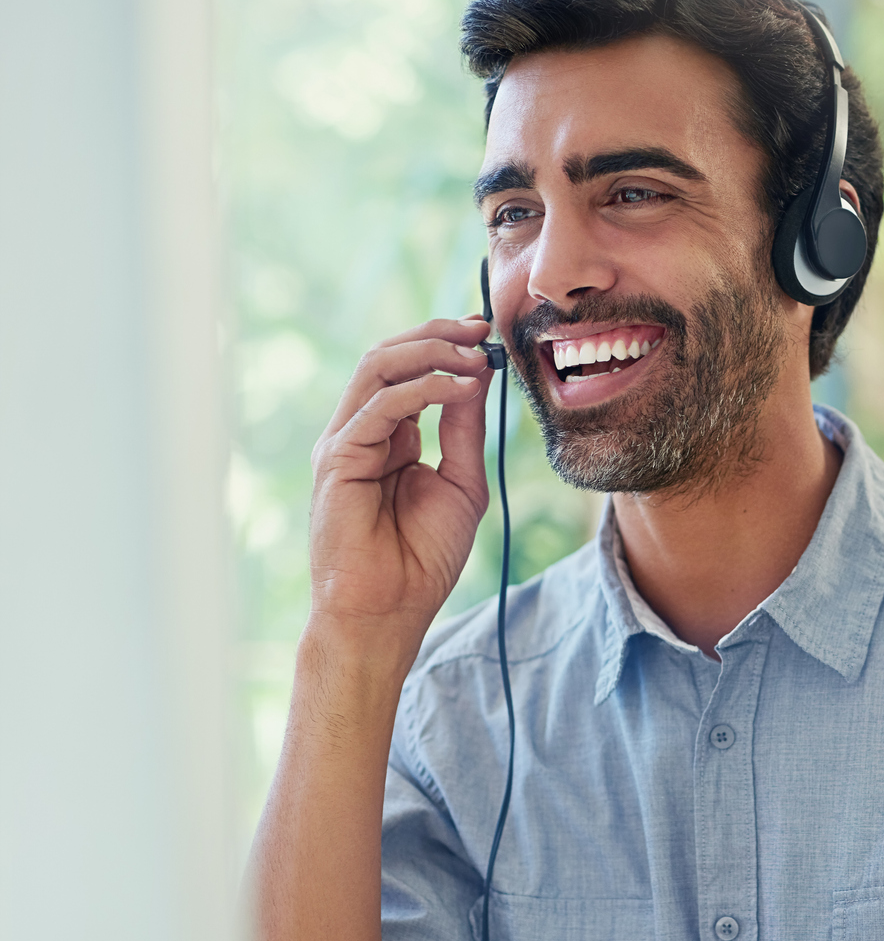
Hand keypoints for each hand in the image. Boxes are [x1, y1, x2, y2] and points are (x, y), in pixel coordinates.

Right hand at [307, 316, 494, 659]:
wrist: (388, 611)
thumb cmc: (422, 559)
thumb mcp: (460, 482)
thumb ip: (464, 429)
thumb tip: (478, 374)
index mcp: (388, 435)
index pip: (409, 369)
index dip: (445, 344)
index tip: (487, 334)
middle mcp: (361, 431)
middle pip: (388, 356)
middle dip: (437, 334)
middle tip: (480, 329)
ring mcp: (345, 442)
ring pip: (377, 368)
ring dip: (429, 351)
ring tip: (472, 354)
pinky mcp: (338, 459)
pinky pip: (377, 406)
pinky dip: (420, 388)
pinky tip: (457, 386)